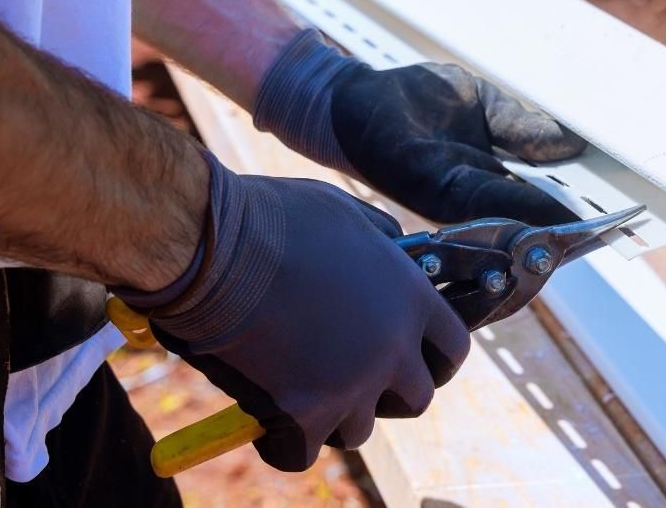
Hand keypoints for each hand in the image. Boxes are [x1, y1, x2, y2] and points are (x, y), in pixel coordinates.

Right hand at [118, 153, 469, 470]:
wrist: (211, 249)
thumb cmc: (270, 220)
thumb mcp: (343, 214)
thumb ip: (378, 242)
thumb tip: (390, 251)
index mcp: (410, 297)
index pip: (453, 347)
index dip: (433, 357)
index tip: (414, 359)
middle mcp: (392, 346)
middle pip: (417, 398)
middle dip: (389, 394)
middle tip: (352, 377)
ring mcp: (351, 385)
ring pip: (358, 427)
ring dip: (332, 413)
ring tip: (296, 381)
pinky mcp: (304, 414)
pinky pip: (302, 451)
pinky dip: (284, 441)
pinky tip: (266, 415)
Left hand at [252, 30, 586, 224]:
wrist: (349, 99)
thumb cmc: (413, 101)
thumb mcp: (482, 106)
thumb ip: (524, 127)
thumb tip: (573, 144)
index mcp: (485, 176)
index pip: (537, 199)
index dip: (572, 210)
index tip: (613, 216)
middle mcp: (470, 195)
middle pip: (527, 218)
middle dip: (566, 227)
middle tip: (613, 231)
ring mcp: (450, 195)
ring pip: (509, 217)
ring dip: (547, 226)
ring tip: (588, 228)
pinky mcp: (428, 186)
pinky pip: (481, 199)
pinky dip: (514, 208)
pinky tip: (545, 211)